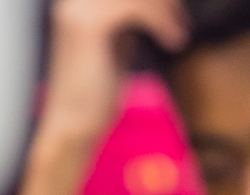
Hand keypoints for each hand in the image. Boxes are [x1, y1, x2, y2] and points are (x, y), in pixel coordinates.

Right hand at [0, 0, 188, 194]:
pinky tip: (173, 41)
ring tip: (176, 33)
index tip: (175, 11)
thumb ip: (129, 19)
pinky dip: (162, 21)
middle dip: (163, 0)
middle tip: (179, 21)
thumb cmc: (92, 91)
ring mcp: (76, 9)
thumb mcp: (116, 43)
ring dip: (166, 9)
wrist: (70, 127)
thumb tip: (160, 2)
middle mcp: (71, 0)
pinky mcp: (87, 26)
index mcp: (76, 2)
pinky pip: (138, 7)